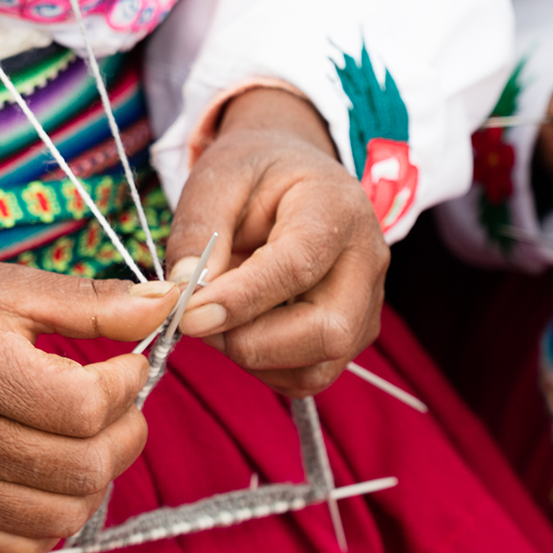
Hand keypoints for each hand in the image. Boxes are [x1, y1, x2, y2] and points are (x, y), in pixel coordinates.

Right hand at [0, 259, 178, 552]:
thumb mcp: (9, 287)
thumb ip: (93, 303)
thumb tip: (168, 306)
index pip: (86, 406)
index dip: (127, 385)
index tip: (124, 365)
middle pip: (83, 468)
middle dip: (124, 434)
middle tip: (115, 406)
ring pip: (62, 514)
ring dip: (95, 478)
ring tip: (85, 440)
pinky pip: (20, 549)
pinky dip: (50, 520)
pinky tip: (45, 477)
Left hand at [165, 87, 389, 396]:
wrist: (294, 178)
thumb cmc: (255, 176)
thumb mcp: (216, 181)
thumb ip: (198, 232)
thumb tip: (185, 291)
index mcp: (336, 207)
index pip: (297, 267)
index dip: (241, 299)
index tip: (189, 315)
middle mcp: (366, 261)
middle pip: (326, 331)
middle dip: (249, 340)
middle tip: (196, 319)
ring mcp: (368, 305)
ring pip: (317, 367)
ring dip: (254, 358)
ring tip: (217, 318)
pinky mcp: (353, 336)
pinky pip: (309, 376)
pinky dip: (265, 367)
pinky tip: (240, 329)